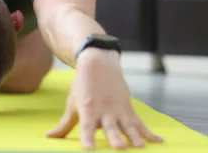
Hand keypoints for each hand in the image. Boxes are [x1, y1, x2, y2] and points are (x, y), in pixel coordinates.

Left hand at [46, 48, 162, 148]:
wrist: (99, 64)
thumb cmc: (82, 87)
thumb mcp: (72, 105)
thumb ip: (64, 125)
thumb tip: (49, 137)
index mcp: (88, 110)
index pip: (86, 128)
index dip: (87, 139)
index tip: (87, 150)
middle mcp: (104, 111)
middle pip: (110, 128)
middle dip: (115, 139)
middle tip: (119, 148)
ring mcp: (118, 110)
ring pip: (128, 126)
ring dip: (135, 137)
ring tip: (141, 148)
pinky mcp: (128, 109)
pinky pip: (140, 123)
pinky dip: (150, 133)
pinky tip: (158, 141)